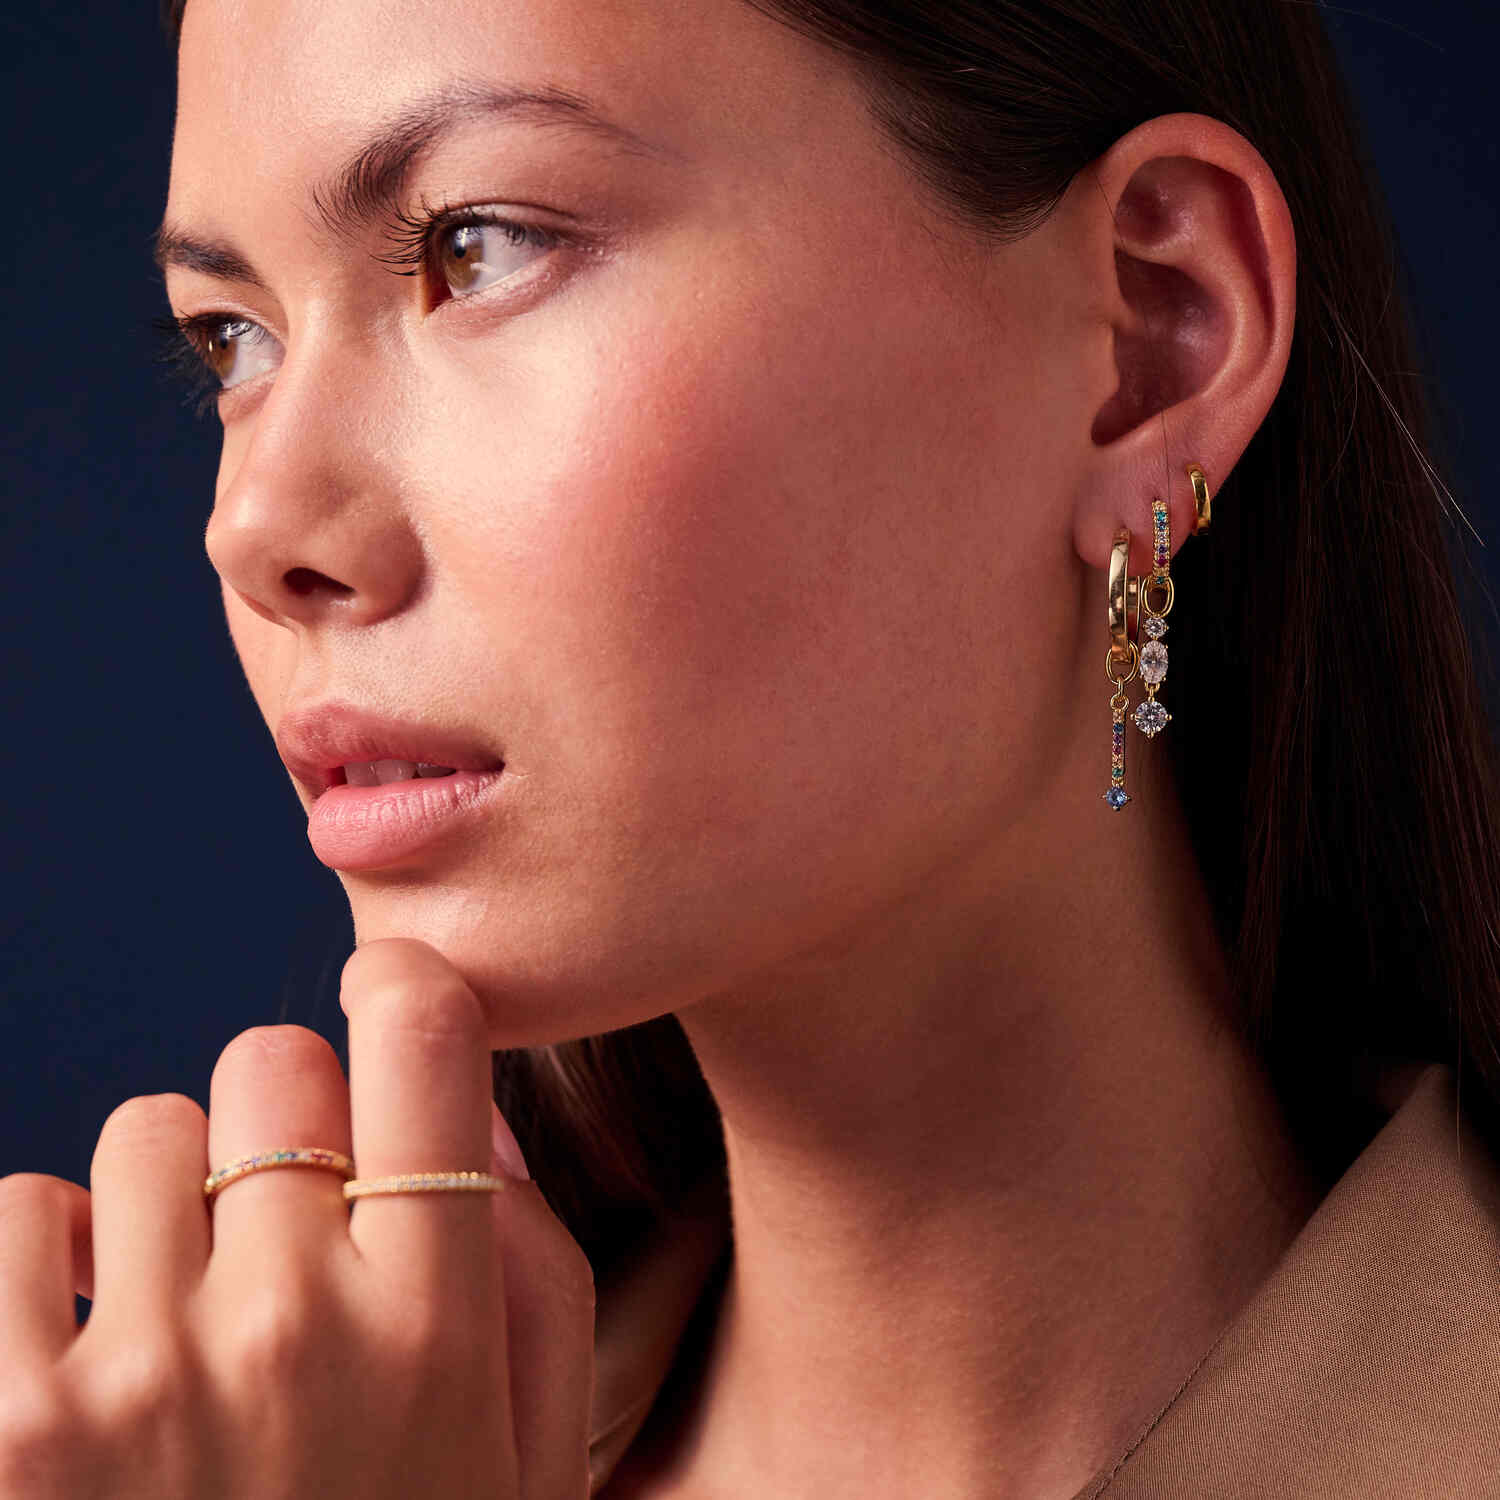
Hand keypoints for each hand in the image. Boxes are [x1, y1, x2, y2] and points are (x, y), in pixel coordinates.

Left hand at [0, 939, 594, 1498]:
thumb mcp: (531, 1451)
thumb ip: (535, 1264)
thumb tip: (469, 1112)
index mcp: (437, 1320)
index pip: (421, 1030)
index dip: (402, 991)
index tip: (388, 1014)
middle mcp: (294, 1327)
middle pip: (269, 1064)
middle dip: (281, 1131)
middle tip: (283, 1238)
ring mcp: (136, 1381)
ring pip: (144, 1137)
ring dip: (166, 1213)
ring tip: (185, 1330)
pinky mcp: (3, 1435)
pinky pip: (14, 1217)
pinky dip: (43, 1268)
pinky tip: (84, 1361)